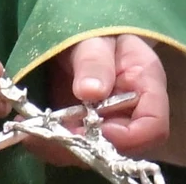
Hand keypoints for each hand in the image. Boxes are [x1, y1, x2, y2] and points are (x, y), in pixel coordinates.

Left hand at [34, 35, 169, 160]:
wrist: (81, 37)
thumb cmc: (95, 31)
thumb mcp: (94, 39)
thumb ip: (94, 62)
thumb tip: (91, 91)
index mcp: (146, 85)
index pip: (153, 126)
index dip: (124, 138)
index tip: (87, 128)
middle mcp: (133, 112)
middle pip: (124, 148)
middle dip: (85, 148)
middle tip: (48, 134)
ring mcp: (111, 123)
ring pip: (96, 154)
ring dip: (64, 150)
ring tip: (34, 133)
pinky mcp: (89, 129)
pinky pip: (76, 149)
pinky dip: (52, 146)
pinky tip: (32, 132)